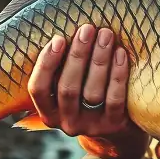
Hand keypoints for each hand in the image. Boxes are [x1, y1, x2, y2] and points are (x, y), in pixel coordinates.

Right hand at [28, 23, 148, 158]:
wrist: (117, 129)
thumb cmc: (86, 94)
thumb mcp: (68, 87)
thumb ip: (60, 68)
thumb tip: (60, 29)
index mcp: (48, 112)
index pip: (38, 90)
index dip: (46, 64)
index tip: (57, 39)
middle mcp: (66, 123)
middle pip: (67, 88)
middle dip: (77, 55)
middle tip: (87, 29)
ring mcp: (91, 126)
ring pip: (92, 92)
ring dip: (99, 60)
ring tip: (106, 34)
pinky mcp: (114, 125)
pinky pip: (115, 99)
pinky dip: (117, 75)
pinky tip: (121, 53)